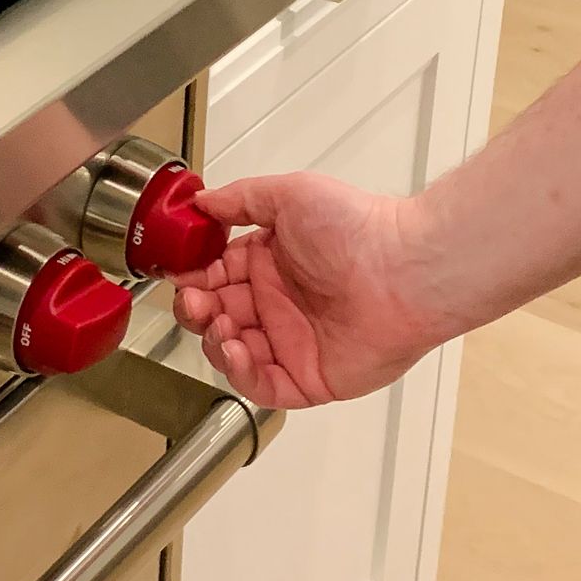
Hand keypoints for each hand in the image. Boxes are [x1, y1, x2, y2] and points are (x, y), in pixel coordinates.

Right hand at [169, 173, 450, 408]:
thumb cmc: (358, 228)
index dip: (192, 277)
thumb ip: (239, 199)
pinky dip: (240, 372)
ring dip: (214, 341)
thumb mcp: (289, 194)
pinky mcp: (308, 378)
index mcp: (271, 262)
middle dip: (195, 310)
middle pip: (216, 317)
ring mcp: (292, 343)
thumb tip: (201, 203)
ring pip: (232, 353)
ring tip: (220, 322)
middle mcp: (280, 303)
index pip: (215, 276)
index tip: (177, 273)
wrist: (403, 270)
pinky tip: (236, 349)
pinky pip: (261, 386)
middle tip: (193, 300)